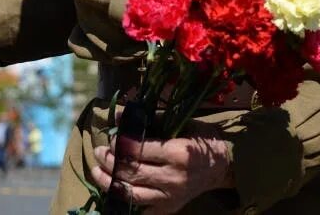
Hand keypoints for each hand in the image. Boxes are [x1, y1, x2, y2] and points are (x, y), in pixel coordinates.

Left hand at [91, 127, 232, 212]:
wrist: (222, 164)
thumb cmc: (200, 138)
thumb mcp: (179, 122)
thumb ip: (148, 118)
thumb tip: (117, 114)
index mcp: (177, 153)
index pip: (139, 151)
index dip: (120, 145)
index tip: (111, 138)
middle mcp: (174, 178)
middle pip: (133, 172)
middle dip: (110, 162)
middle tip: (98, 151)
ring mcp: (172, 197)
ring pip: (132, 193)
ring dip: (110, 182)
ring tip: (96, 171)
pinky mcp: (170, 208)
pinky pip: (143, 210)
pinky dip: (125, 201)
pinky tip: (113, 189)